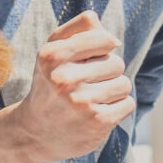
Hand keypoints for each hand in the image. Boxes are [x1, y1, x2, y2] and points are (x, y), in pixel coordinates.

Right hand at [0, 11, 135, 162]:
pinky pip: (127, 103)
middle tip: (84, 86)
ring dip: (113, 92)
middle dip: (107, 73)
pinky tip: (96, 114)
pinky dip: (117, 108)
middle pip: (116, 63)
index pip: (104, 39)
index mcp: (52, 55)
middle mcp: (64, 79)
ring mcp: (81, 102)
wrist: (35, 133)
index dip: (102, 49)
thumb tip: (113, 39)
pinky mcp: (97, 122)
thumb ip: (80, 29)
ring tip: (91, 100)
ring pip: (124, 84)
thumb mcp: (54, 51)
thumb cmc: (50, 84)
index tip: (87, 61)